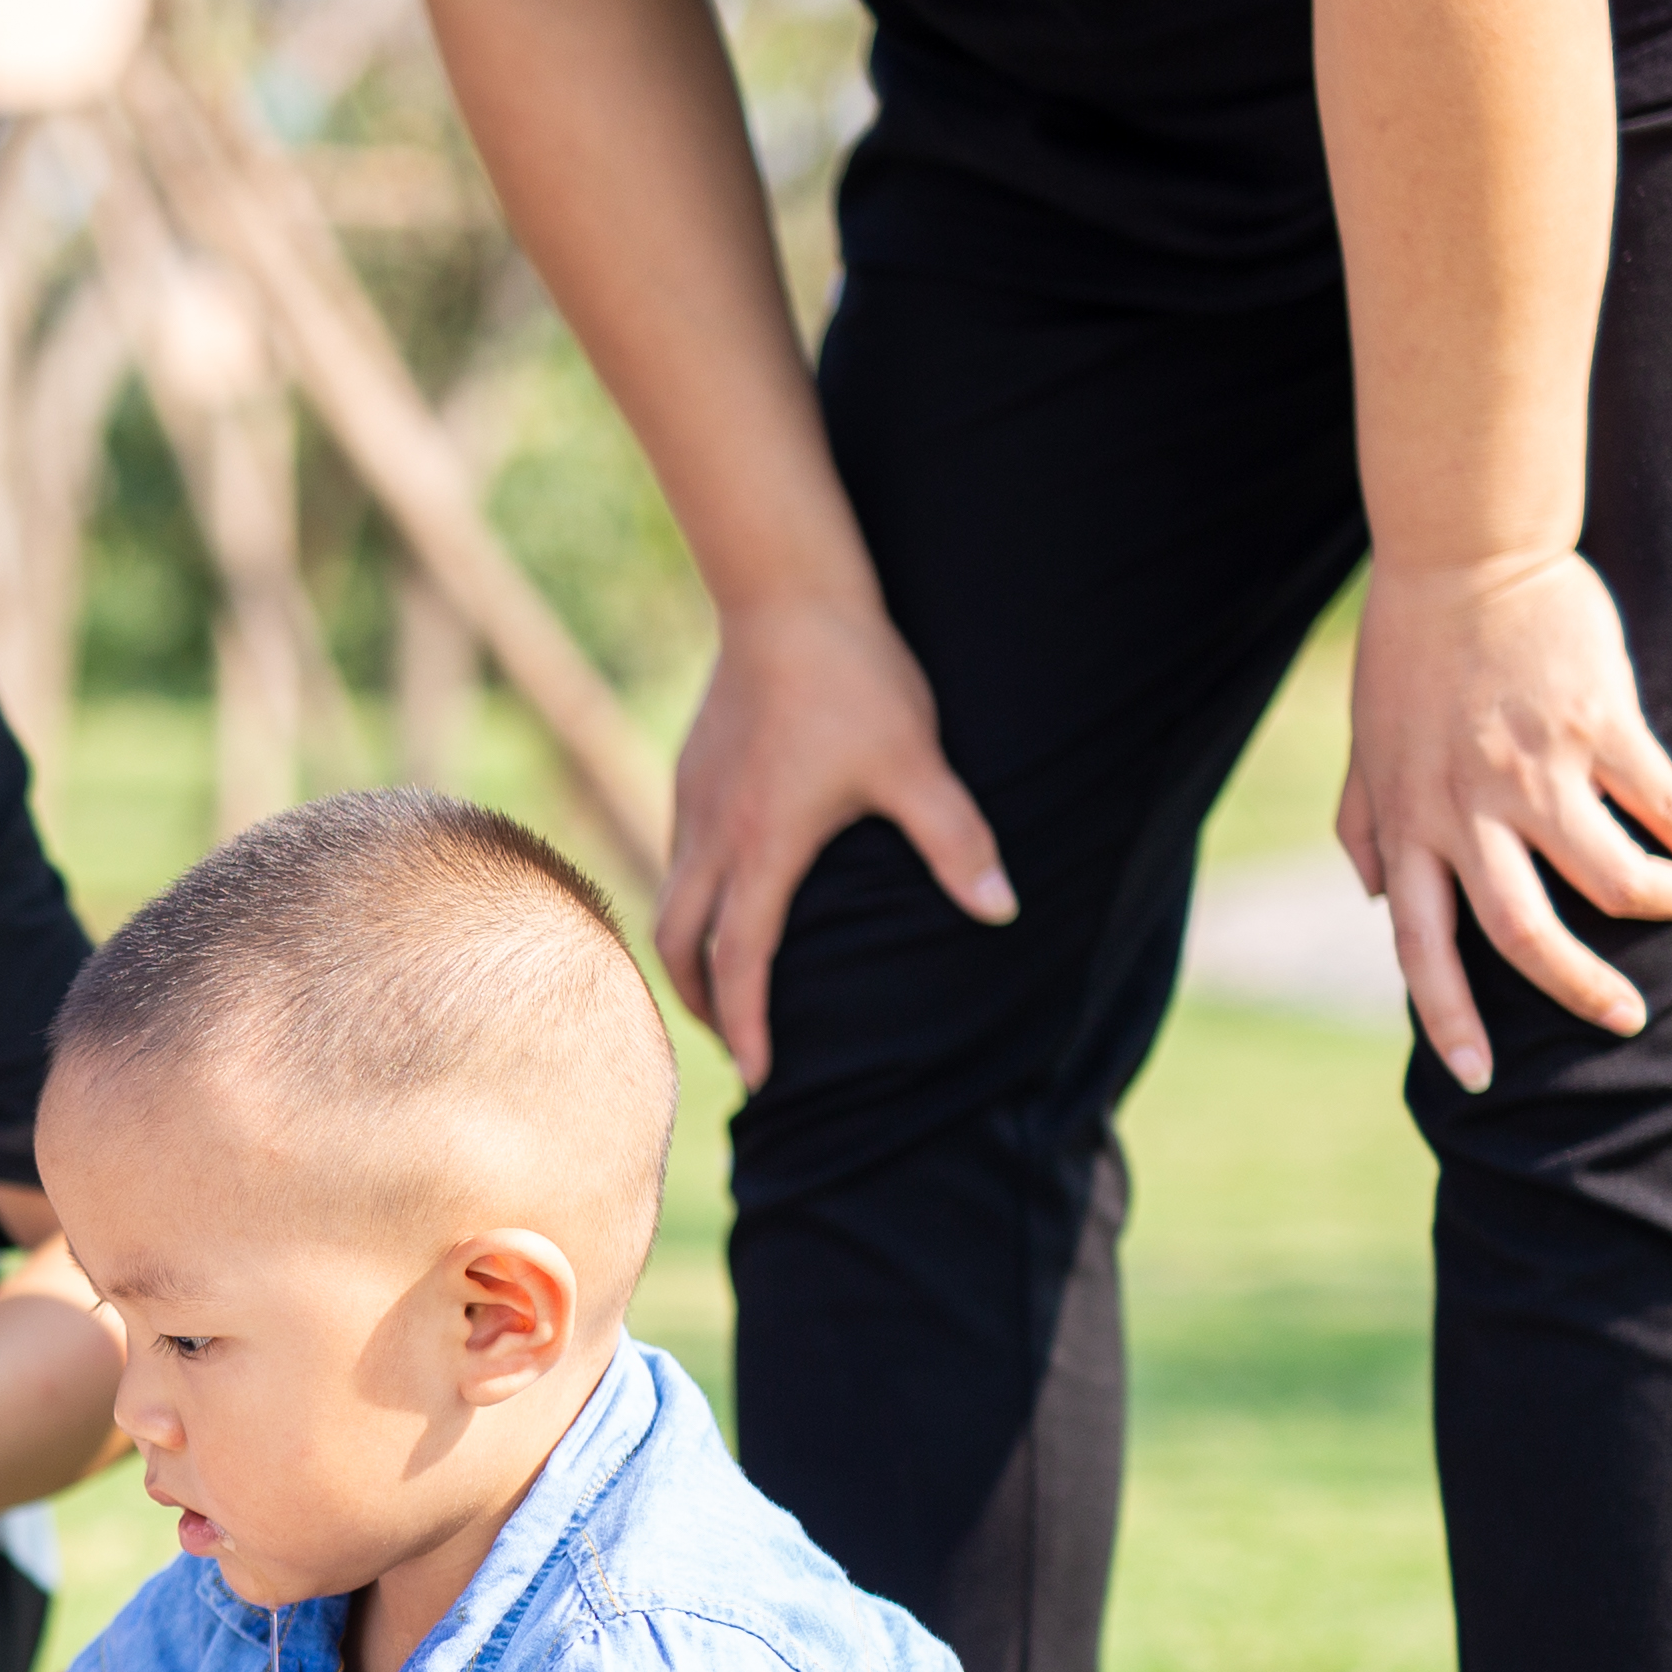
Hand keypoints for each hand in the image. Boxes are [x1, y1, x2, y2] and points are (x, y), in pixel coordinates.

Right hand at [659, 590, 1015, 1084]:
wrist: (785, 596)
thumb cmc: (855, 680)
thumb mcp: (917, 765)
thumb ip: (958, 843)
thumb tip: (1002, 912)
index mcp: (763, 848)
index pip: (743, 962)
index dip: (750, 1026)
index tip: (763, 1076)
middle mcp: (713, 836)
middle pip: (680, 947)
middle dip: (706, 1003)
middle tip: (740, 1038)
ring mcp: (692, 803)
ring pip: (669, 902)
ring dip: (692, 954)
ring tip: (726, 980)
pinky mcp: (690, 774)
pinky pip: (677, 858)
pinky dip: (692, 900)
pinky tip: (729, 891)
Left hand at [1337, 549, 1671, 1091]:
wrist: (1462, 553)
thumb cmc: (1409, 650)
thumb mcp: (1368, 745)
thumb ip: (1365, 823)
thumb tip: (1368, 894)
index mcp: (1408, 826)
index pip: (1420, 948)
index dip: (1449, 1019)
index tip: (1479, 1077)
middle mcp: (1467, 812)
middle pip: (1526, 936)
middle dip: (1582, 991)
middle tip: (1626, 1020)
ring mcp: (1533, 771)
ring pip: (1611, 879)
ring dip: (1667, 906)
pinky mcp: (1596, 724)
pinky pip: (1659, 802)